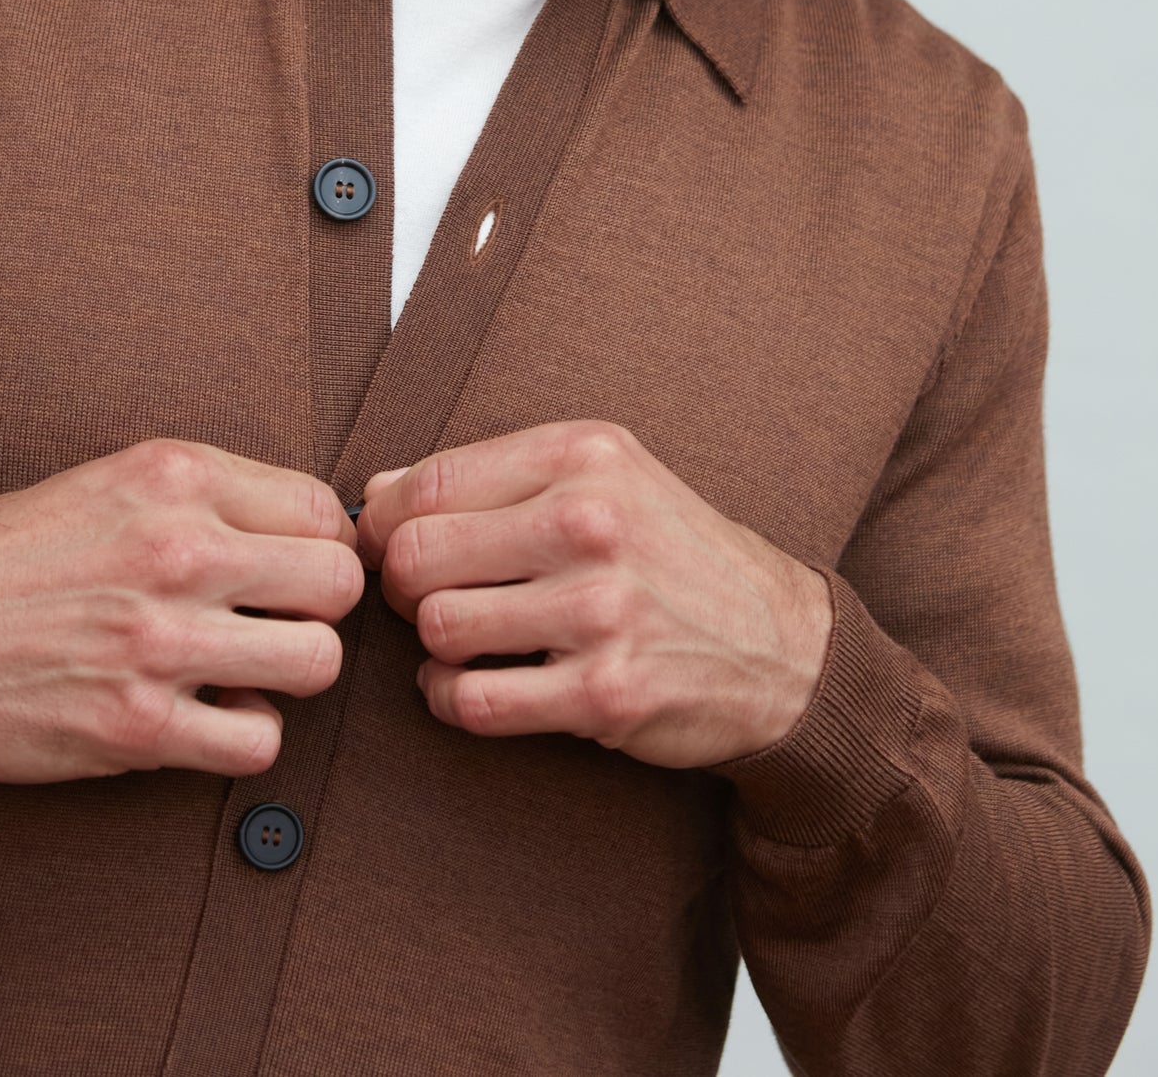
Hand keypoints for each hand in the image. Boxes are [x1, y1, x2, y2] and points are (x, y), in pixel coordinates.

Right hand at [0, 438, 362, 783]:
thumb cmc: (26, 552)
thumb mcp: (125, 479)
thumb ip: (221, 495)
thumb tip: (321, 531)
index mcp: (181, 478)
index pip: (324, 511)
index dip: (321, 546)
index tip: (294, 568)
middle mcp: (180, 551)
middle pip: (338, 584)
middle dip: (318, 607)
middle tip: (277, 618)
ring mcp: (161, 640)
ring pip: (318, 663)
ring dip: (291, 672)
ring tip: (247, 665)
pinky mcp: (139, 725)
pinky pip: (259, 743)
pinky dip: (245, 736)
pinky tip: (208, 713)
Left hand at [356, 420, 831, 768]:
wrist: (781, 645)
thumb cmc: (671, 553)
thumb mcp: (603, 477)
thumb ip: (493, 476)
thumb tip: (376, 494)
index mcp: (585, 456)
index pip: (430, 481)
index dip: (381, 521)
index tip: (383, 544)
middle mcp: (591, 523)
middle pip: (418, 556)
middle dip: (401, 584)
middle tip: (422, 597)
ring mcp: (600, 610)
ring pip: (440, 629)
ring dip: (433, 646)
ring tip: (461, 641)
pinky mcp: (605, 691)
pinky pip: (476, 702)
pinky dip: (451, 700)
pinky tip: (469, 686)